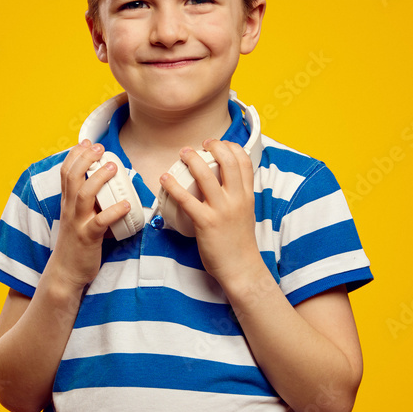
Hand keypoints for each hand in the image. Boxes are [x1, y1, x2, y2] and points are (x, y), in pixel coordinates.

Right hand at [50, 140, 130, 289]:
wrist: (66, 272)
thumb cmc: (77, 244)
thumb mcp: (78, 218)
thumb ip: (90, 203)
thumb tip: (108, 188)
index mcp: (68, 203)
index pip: (66, 173)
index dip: (75, 155)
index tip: (87, 142)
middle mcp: (70, 210)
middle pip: (72, 178)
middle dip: (85, 159)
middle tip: (99, 148)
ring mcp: (78, 223)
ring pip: (84, 195)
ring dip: (99, 179)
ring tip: (113, 167)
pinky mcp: (88, 238)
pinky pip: (100, 223)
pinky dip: (114, 212)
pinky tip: (126, 204)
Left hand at [160, 139, 262, 287]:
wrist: (241, 268)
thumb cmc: (240, 243)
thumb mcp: (246, 213)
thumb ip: (238, 196)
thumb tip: (226, 183)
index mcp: (248, 195)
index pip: (244, 161)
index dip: (231, 147)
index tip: (219, 143)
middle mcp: (237, 199)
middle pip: (227, 161)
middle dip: (213, 146)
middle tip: (200, 144)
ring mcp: (221, 210)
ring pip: (206, 175)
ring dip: (192, 159)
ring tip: (183, 153)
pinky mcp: (206, 222)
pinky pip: (186, 199)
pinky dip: (173, 186)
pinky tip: (165, 179)